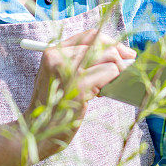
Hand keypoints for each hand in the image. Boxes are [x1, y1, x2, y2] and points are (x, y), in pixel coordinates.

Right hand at [24, 28, 135, 157]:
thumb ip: (80, 62)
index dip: (110, 41)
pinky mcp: (79, 87)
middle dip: (119, 55)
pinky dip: (113, 82)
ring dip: (117, 70)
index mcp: (53, 52)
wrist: (37, 129)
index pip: (89, 35)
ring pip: (109, 57)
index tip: (123, 51)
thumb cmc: (53, 104)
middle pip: (101, 44)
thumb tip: (116, 52)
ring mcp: (68, 71)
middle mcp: (59, 57)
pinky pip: (110, 73)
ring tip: (109, 83)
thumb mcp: (59, 76)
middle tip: (127, 65)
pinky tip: (102, 93)